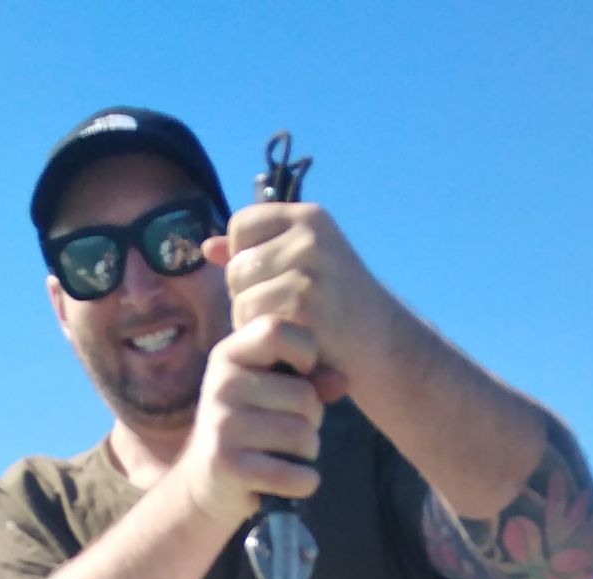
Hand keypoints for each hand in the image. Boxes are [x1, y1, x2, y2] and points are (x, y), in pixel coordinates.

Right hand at [177, 315, 324, 530]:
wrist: (207, 483)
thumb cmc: (252, 428)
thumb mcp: (274, 392)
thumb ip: (311, 379)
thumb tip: (341, 382)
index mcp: (229, 355)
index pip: (277, 331)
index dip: (305, 352)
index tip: (303, 374)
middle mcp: (221, 385)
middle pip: (304, 396)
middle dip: (312, 419)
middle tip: (289, 430)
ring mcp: (222, 425)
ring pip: (303, 435)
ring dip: (308, 451)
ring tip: (286, 454)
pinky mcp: (227, 465)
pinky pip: (293, 473)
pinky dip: (304, 481)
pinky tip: (293, 481)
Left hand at [205, 204, 390, 400]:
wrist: (385, 345)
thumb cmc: (338, 307)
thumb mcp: (303, 266)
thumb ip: (257, 253)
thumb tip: (207, 247)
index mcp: (308, 218)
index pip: (240, 227)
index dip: (245, 259)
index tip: (273, 281)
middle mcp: (309, 238)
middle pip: (237, 266)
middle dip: (248, 296)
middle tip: (284, 314)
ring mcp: (309, 273)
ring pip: (241, 298)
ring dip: (254, 322)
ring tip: (288, 328)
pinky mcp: (305, 309)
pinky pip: (254, 322)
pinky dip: (266, 339)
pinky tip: (291, 344)